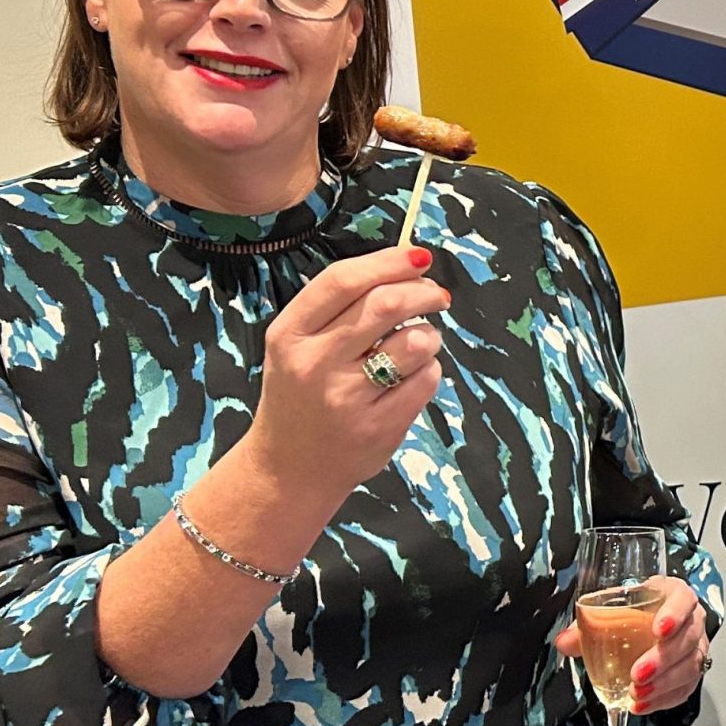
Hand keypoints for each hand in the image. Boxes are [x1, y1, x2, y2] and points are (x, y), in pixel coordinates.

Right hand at [242, 246, 449, 502]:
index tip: (418, 256)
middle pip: (385, 305)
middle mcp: (314, 363)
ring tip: (418, 344)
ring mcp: (347, 397)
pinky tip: (412, 378)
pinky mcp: (379, 427)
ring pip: (415, 342)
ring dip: (429, 335)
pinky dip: (429, 371)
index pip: (342, 281)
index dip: (387, 261)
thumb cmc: (300, 396)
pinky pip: (426, 380)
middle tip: (437, 295)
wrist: (289, 468)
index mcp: (289, 334)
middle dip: (423, 292)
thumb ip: (339, 309)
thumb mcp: (297, 346)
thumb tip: (406, 267)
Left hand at [554, 575, 709, 714]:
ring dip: (664, 684)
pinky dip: (664, 699)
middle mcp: (691, 620)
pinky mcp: (692, 671)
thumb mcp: (615, 608)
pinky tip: (642, 705)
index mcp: (673, 595)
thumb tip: (564, 642)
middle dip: (663, 658)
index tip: (658, 629)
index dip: (675, 614)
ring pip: (690, 666)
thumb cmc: (636, 611)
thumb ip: (588, 624)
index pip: (683, 599)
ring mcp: (696, 647)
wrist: (653, 622)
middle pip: (688, 638)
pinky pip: (685, 688)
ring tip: (637, 694)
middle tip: (638, 673)